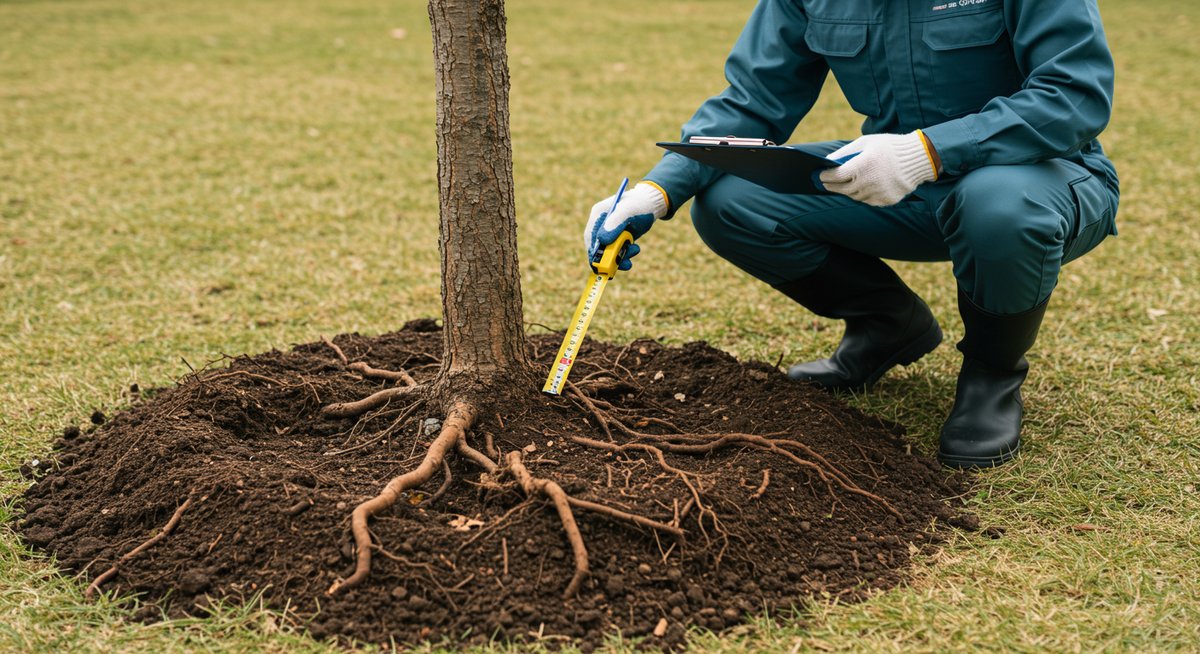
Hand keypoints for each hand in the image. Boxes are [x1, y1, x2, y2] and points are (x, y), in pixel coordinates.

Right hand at [583, 182, 667, 269]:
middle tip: (624, 262)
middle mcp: (601, 224)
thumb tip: (601, 240)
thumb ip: (614, 224)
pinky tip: (635, 249)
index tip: (602, 264)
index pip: (591, 237)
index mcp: (598, 214)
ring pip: (608, 252)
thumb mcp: (628, 212)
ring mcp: (609, 232)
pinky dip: (624, 255)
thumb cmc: (640, 204)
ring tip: (635, 250)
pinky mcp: (617, 238)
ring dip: (620, 256)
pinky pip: (616, 252)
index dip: (594, 252)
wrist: (652, 204)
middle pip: (598, 246)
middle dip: (610, 256)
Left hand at [819, 131, 938, 206]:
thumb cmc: (889, 146)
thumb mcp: (866, 142)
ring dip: (847, 191)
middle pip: (842, 189)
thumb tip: (827, 161)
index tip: (820, 175)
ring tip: (843, 185)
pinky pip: (868, 201)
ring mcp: (878, 193)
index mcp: (863, 165)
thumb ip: (845, 152)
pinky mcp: (886, 200)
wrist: (919, 158)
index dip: (825, 176)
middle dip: (832, 186)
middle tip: (826, 184)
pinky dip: (862, 195)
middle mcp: (869, 181)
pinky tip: (861, 188)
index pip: (836, 175)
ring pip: (854, 196)